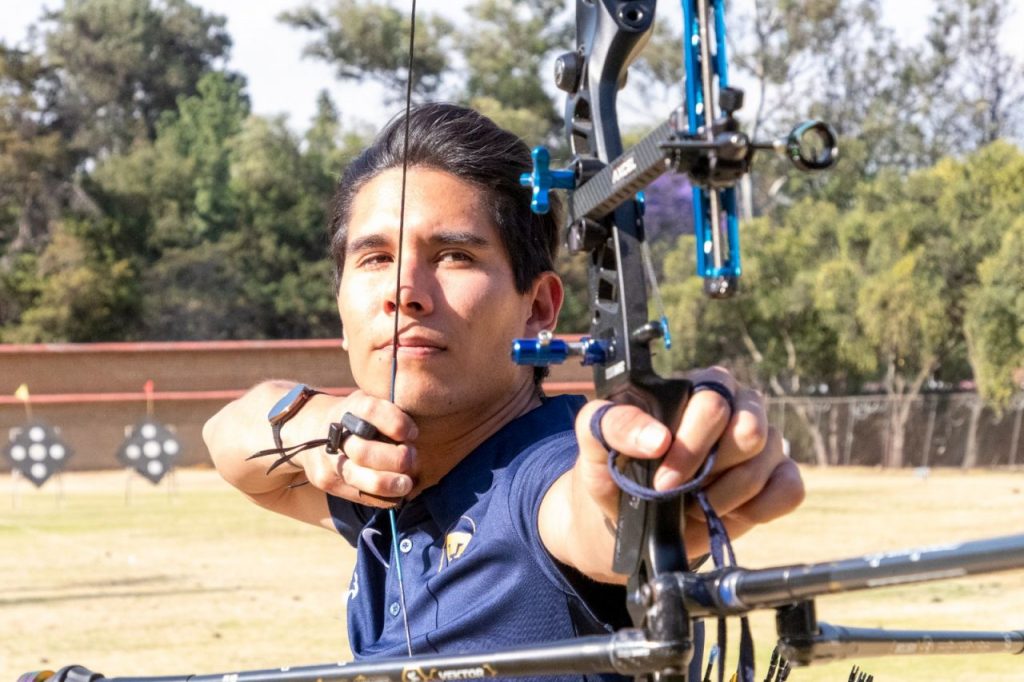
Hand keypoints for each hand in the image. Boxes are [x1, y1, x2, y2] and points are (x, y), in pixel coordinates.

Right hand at [300, 390, 418, 508]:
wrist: (309, 432)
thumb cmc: (355, 418)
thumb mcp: (368, 402)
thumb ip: (389, 413)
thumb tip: (420, 433)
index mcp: (350, 407)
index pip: (371, 411)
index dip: (396, 423)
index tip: (413, 432)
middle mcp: (335, 433)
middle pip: (364, 451)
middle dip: (396, 459)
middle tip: (413, 459)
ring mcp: (328, 459)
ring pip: (359, 477)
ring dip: (389, 483)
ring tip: (407, 484)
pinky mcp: (326, 481)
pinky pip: (358, 496)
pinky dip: (382, 498)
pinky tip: (395, 495)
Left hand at [573, 367, 803, 553]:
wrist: (626, 519)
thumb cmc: (614, 470)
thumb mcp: (596, 445)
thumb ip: (612, 425)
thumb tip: (656, 438)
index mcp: (695, 386)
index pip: (713, 402)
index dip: (690, 447)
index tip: (663, 481)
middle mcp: (735, 405)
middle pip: (750, 429)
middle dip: (710, 472)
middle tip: (679, 493)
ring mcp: (762, 440)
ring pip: (767, 461)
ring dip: (725, 496)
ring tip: (695, 503)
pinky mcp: (778, 476)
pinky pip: (790, 489)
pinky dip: (758, 510)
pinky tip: (725, 513)